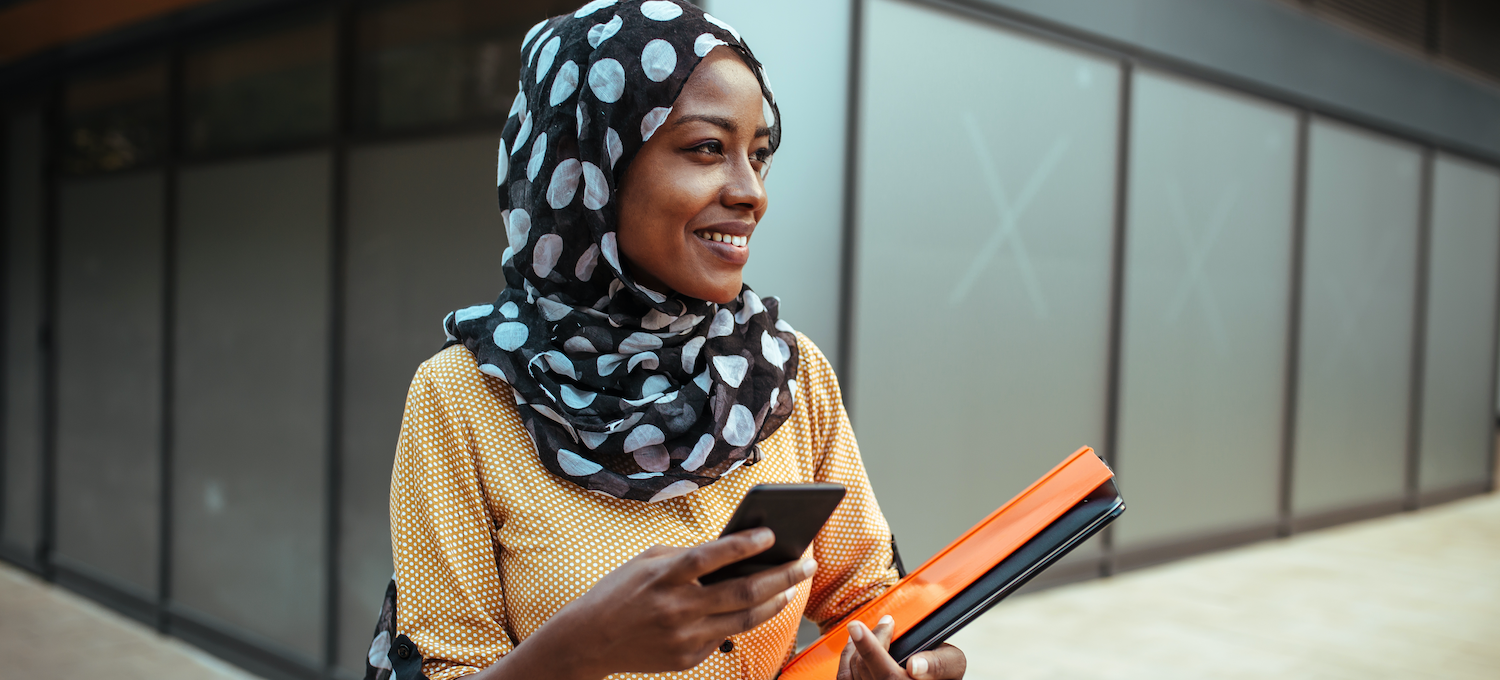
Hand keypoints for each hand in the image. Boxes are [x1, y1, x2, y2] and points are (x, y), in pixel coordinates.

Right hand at [541, 528, 816, 676]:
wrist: (589, 639)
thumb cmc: (620, 591)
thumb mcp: (647, 561)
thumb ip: (687, 556)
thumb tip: (734, 552)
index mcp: (665, 575)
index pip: (713, 556)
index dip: (745, 544)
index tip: (772, 533)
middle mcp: (677, 607)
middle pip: (743, 591)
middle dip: (782, 575)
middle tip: (806, 563)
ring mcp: (684, 637)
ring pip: (745, 619)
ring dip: (775, 601)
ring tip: (792, 586)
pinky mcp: (687, 658)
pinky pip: (725, 637)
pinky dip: (744, 620)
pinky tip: (759, 607)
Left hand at [837, 616, 966, 679]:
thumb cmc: (943, 676)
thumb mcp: (952, 665)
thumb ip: (938, 664)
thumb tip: (916, 665)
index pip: (888, 676)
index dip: (869, 649)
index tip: (857, 627)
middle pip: (866, 669)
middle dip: (870, 641)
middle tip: (885, 623)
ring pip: (852, 673)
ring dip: (856, 648)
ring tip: (868, 631)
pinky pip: (845, 677)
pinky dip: (847, 658)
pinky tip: (854, 644)